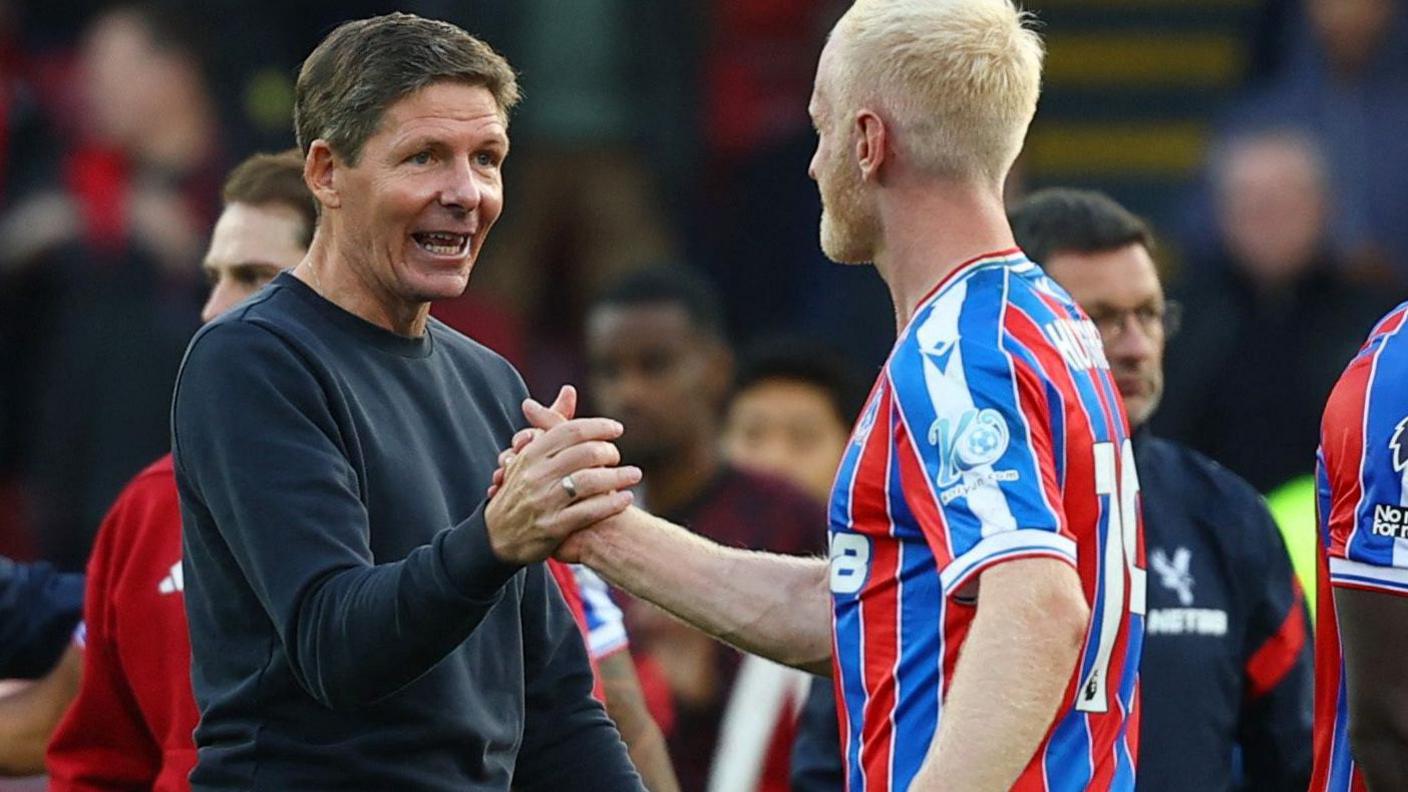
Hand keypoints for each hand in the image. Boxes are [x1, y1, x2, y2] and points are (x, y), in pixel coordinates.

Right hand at [483, 387, 639, 564]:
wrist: (496, 536)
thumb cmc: (519, 489)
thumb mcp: (528, 455)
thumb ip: (551, 422)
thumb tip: (570, 390)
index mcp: (531, 454)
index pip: (570, 431)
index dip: (598, 427)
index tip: (616, 429)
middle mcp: (537, 475)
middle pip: (585, 454)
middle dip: (609, 452)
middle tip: (618, 456)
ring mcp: (545, 502)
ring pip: (590, 482)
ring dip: (619, 477)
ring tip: (634, 475)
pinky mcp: (553, 527)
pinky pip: (589, 511)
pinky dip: (612, 503)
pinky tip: (626, 498)